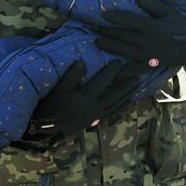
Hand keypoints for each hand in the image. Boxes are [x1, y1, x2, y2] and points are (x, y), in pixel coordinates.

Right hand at [27, 59, 150, 136]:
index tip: (119, 61)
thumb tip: (82, 62)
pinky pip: (112, 112)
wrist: (46, 124)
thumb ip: (71, 75)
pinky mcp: (95, 120)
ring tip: (137, 85)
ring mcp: (95, 114)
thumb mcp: (59, 87)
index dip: (111, 71)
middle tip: (138, 74)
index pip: (102, 82)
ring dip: (127, 94)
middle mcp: (93, 107)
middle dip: (126, 83)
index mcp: (85, 97)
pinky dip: (121, 105)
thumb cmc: (51, 103)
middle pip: (115, 93)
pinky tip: (128, 100)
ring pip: (116, 103)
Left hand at [93, 0, 185, 69]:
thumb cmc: (182, 26)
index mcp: (151, 26)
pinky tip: (111, 70)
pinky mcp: (151, 65)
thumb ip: (152, 4)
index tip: (103, 14)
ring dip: (109, 47)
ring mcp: (148, 55)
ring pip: (123, 51)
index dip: (114, 17)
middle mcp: (147, 41)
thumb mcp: (168, 12)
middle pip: (122, 36)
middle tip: (94, 29)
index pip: (128, 20)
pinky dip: (121, 71)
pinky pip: (133, 69)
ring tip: (97, 43)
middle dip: (106, 32)